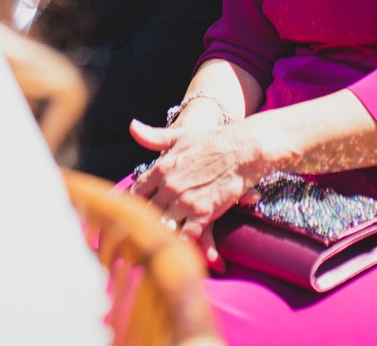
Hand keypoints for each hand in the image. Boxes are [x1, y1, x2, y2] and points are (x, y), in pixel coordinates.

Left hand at [128, 117, 267, 259]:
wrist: (244, 148)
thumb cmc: (212, 140)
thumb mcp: (180, 136)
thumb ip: (154, 137)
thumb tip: (132, 127)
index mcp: (161, 168)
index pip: (136, 192)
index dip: (132, 204)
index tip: (132, 211)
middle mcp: (169, 186)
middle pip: (147, 212)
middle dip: (144, 222)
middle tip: (138, 234)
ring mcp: (186, 201)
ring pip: (163, 226)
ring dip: (161, 234)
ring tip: (154, 245)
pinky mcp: (204, 213)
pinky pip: (185, 236)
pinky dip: (180, 243)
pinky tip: (177, 249)